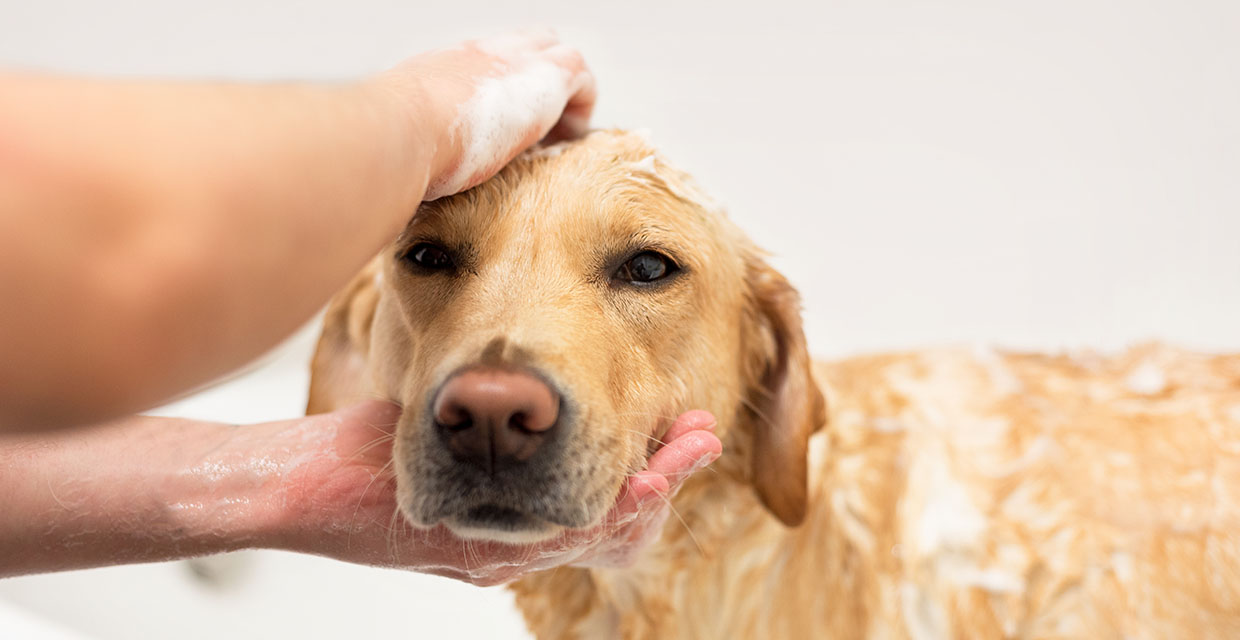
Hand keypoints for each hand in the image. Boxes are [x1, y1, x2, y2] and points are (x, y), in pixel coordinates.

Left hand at [277, 401, 720, 585]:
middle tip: (705, 436)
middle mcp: (514, 544)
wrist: (294, 485)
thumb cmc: (361, 448)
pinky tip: (643, 481)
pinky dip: (613, 509)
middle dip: (666, 475)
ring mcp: (500, 553)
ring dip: (655, 489)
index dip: (649, 466)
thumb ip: (488, 411)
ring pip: (601, 530)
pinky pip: (561, 539)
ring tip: (694, 449)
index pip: (602, 498)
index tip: (684, 424)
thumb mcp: (438, 425)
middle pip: (614, 519)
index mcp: (511, 518)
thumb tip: (524, 372)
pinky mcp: (479, 555)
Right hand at [375, 29, 596, 199]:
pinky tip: (565, 141)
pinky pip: (581, 78)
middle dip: (541, 81)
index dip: (504, 88)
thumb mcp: (404, 138)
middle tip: (540, 129)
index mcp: (449, 67)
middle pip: (529, 44)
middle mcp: (484, 55)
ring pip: (559, 55)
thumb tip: (406, 179)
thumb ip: (415, 148)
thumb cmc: (396, 145)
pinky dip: (581, 108)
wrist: (404, 130)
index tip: (505, 125)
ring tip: (558, 139)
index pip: (487, 62)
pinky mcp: (547, 78)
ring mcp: (517, 61)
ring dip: (564, 96)